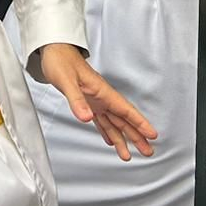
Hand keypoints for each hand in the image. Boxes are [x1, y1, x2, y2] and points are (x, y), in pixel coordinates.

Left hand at [40, 43, 157, 160]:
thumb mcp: (66, 80)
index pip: (125, 110)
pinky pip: (101, 120)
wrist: (53, 50)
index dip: (139, 123)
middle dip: (136, 136)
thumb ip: (76, 100)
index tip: (152, 134)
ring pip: (113, 123)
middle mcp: (102, 97)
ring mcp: (96, 100)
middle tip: (148, 151)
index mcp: (102, 91)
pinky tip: (110, 140)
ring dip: (122, 138)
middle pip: (123, 120)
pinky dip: (107, 131)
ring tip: (128, 155)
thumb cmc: (60, 60)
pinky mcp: (87, 102)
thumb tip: (86, 118)